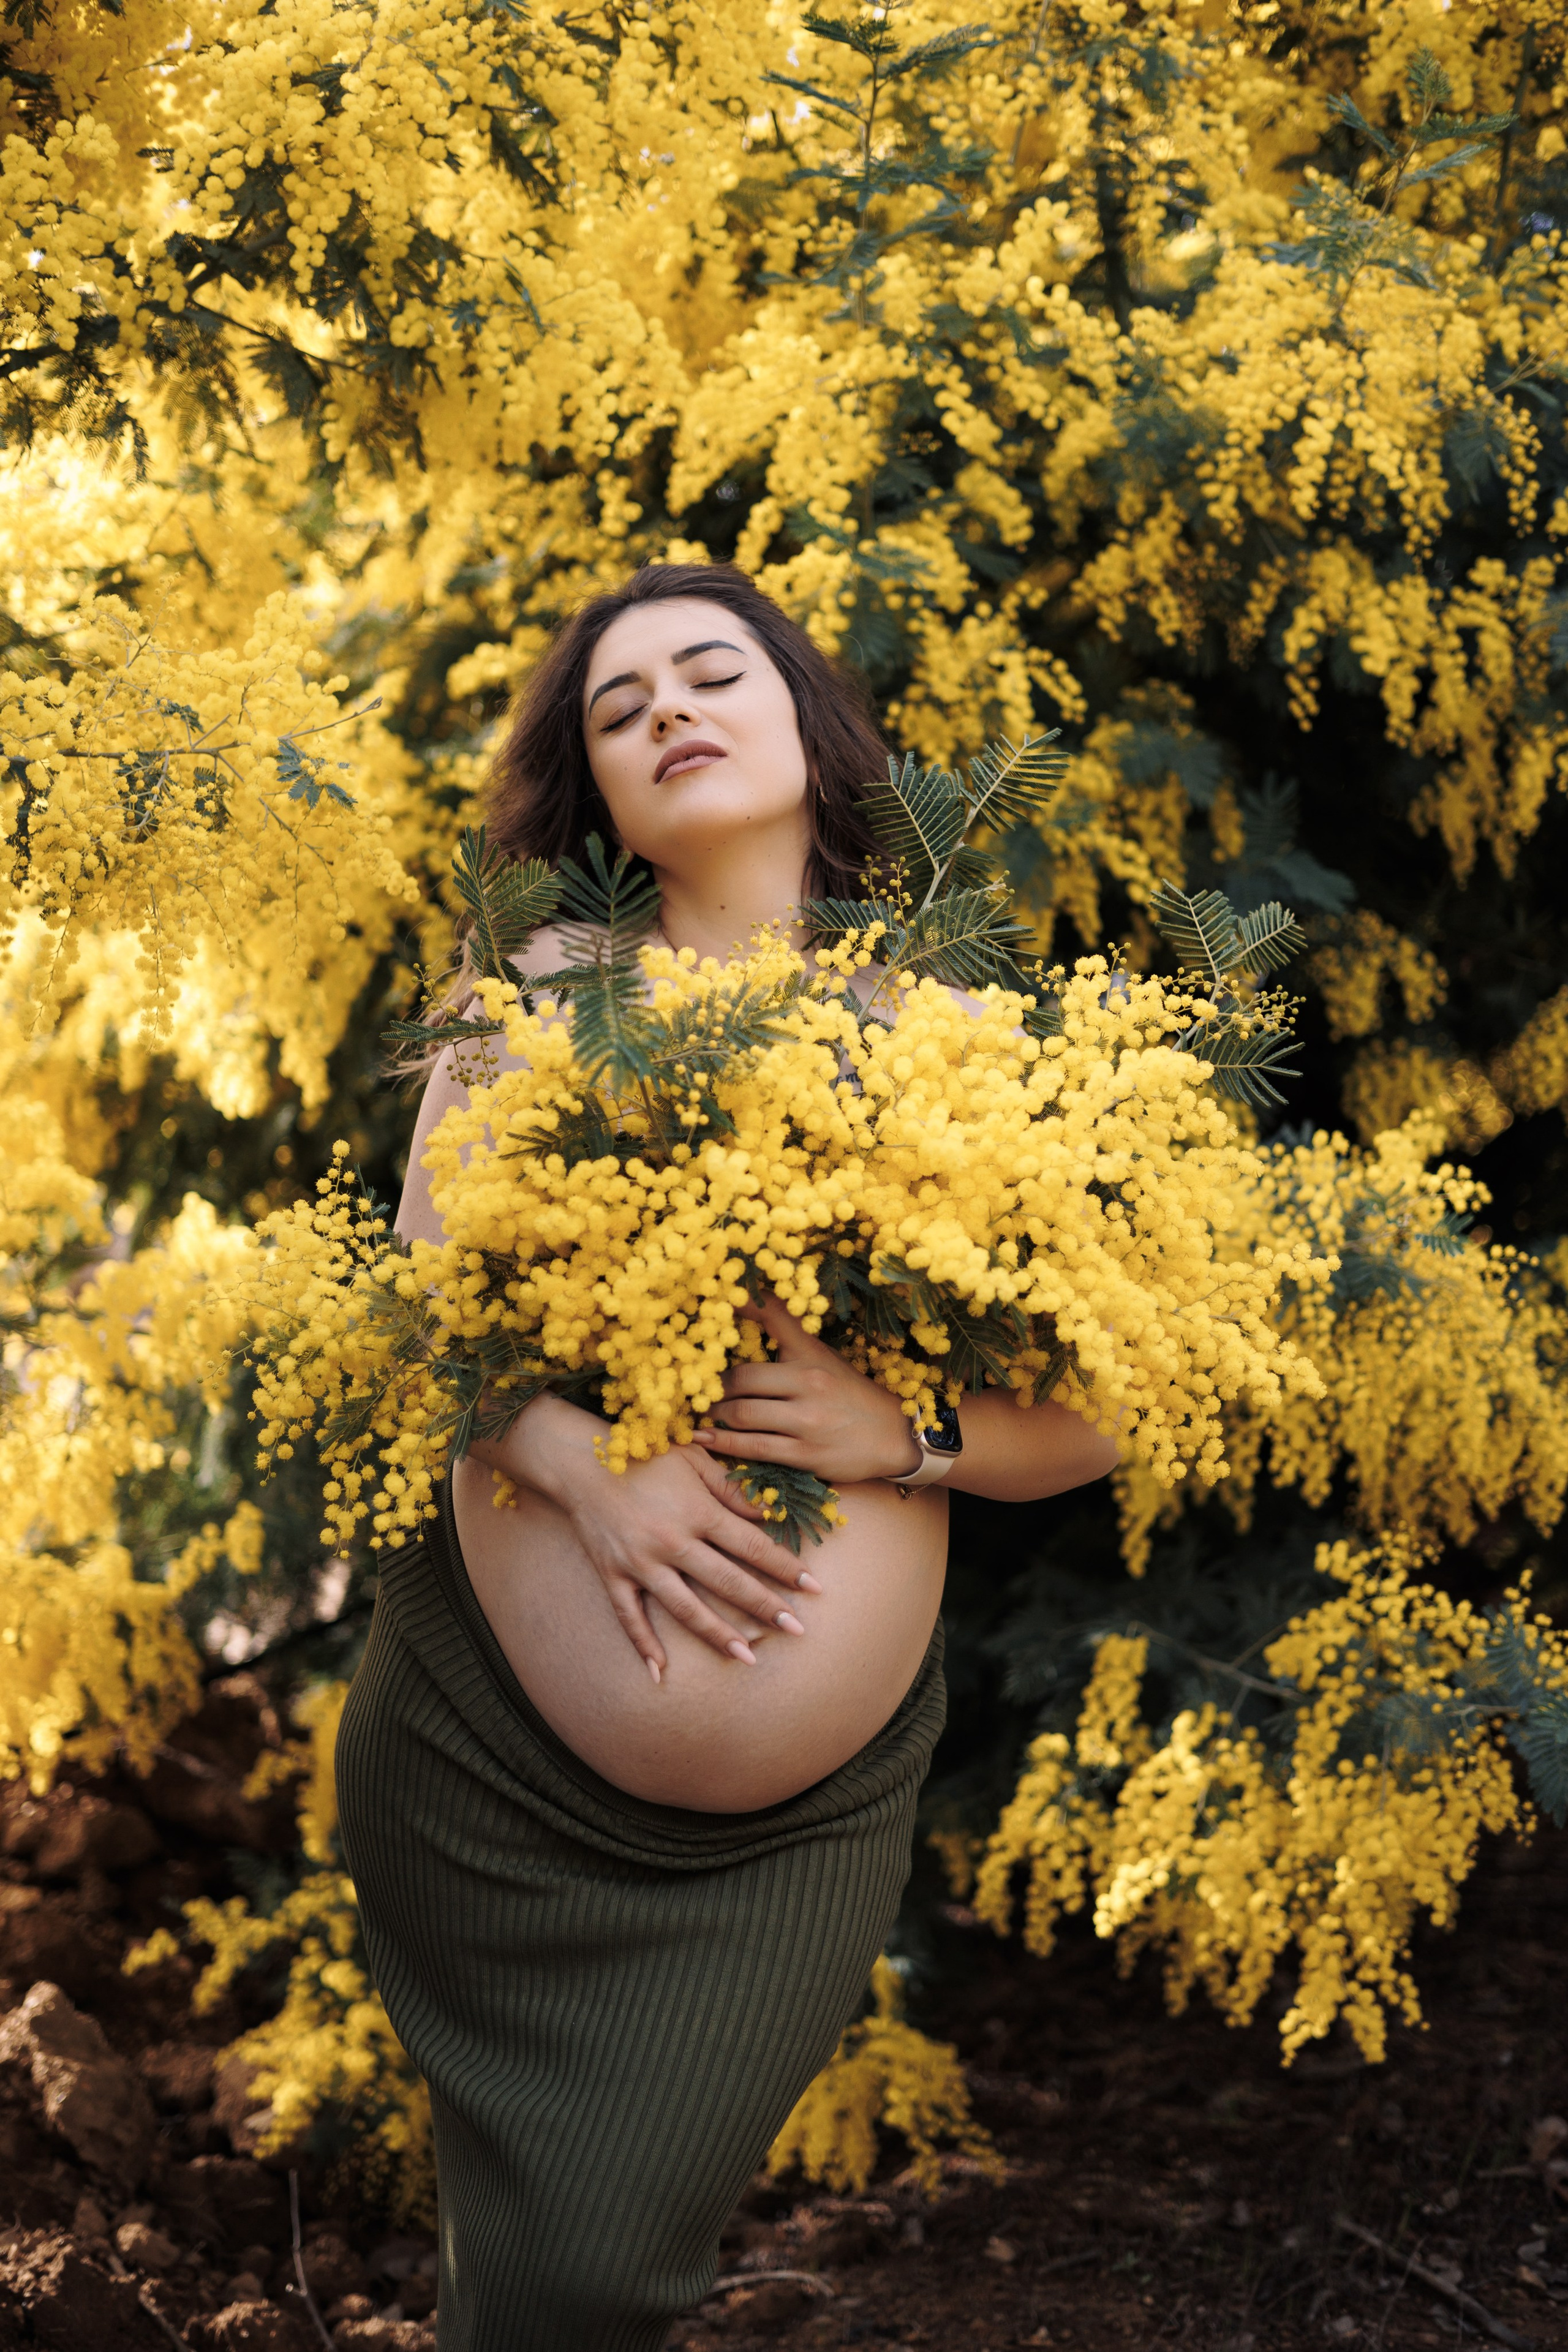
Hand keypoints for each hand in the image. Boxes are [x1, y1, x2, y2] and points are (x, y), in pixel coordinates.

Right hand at [557, 1432, 822, 1683]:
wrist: (580, 1459)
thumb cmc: (646, 1454)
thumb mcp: (694, 1460)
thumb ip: (731, 1489)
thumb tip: (769, 1514)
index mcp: (697, 1511)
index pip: (752, 1546)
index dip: (786, 1568)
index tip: (815, 1588)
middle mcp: (672, 1541)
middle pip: (728, 1582)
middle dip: (766, 1607)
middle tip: (798, 1630)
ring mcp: (641, 1562)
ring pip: (686, 1608)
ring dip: (718, 1635)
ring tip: (748, 1658)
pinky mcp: (613, 1574)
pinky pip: (629, 1616)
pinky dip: (643, 1645)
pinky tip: (660, 1672)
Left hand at [692, 1293, 922, 1486]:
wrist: (894, 1436)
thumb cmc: (851, 1394)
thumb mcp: (823, 1358)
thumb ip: (788, 1339)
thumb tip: (747, 1310)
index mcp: (812, 1354)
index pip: (773, 1316)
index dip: (740, 1303)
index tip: (710, 1296)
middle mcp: (809, 1382)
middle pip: (742, 1377)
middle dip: (713, 1385)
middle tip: (697, 1388)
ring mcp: (807, 1420)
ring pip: (742, 1414)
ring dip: (715, 1415)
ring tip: (703, 1415)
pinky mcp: (805, 1453)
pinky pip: (753, 1448)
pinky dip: (723, 1444)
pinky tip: (704, 1440)